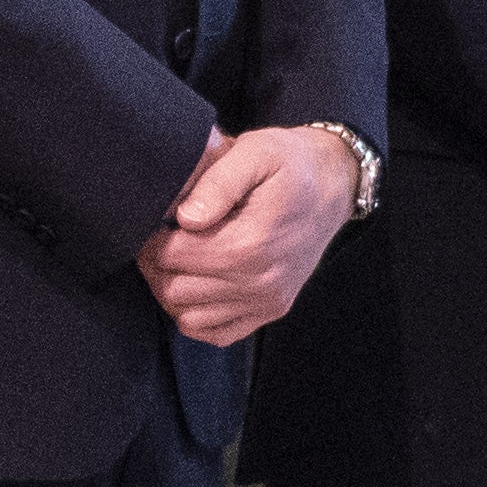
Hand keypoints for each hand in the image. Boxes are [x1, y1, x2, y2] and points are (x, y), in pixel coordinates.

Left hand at [138, 126, 357, 346]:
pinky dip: (197, 315)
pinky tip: (198, 284)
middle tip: (163, 237)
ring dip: (173, 290)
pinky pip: (217, 333)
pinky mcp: (271, 310)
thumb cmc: (290, 164)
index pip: (172, 257)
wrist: (334, 184)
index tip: (158, 220)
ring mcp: (267, 301)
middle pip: (175, 290)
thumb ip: (217, 181)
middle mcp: (260, 281)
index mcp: (250, 243)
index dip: (153, 238)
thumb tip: (185, 217)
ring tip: (179, 259)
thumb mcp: (256, 152)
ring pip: (189, 317)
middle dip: (157, 264)